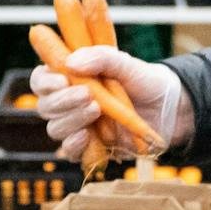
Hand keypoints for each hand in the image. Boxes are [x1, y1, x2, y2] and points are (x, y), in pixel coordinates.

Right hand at [29, 47, 194, 160]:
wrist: (168, 110)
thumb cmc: (144, 82)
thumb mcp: (127, 64)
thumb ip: (102, 58)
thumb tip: (72, 62)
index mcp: (71, 78)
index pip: (42, 79)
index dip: (45, 81)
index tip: (61, 79)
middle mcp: (69, 102)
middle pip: (45, 105)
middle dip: (62, 101)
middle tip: (86, 94)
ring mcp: (78, 125)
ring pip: (55, 128)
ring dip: (72, 119)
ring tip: (97, 109)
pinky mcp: (89, 147)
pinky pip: (69, 151)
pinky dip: (74, 145)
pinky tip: (87, 136)